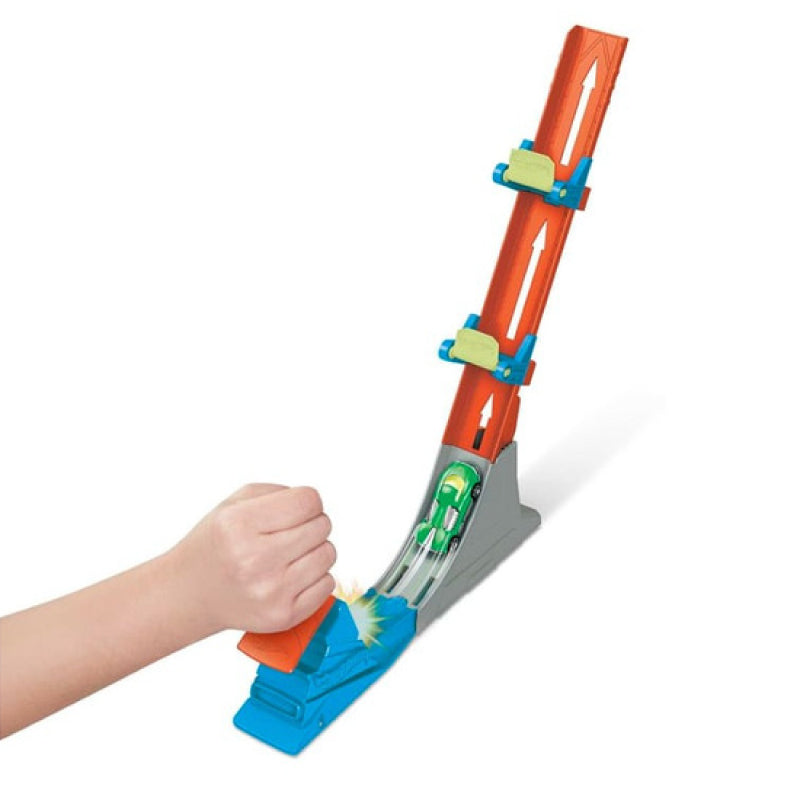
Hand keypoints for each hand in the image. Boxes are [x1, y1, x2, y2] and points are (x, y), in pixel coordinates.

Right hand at [169, 483, 335, 634]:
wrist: (191, 593)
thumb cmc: (218, 544)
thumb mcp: (234, 503)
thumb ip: (279, 492)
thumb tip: (315, 503)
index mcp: (239, 525)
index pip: (308, 501)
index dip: (307, 501)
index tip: (296, 509)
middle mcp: (254, 560)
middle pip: (322, 526)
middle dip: (311, 524)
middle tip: (289, 533)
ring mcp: (270, 592)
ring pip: (328, 554)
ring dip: (315, 550)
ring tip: (289, 555)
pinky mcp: (283, 616)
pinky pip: (329, 584)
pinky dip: (316, 577)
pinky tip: (291, 576)